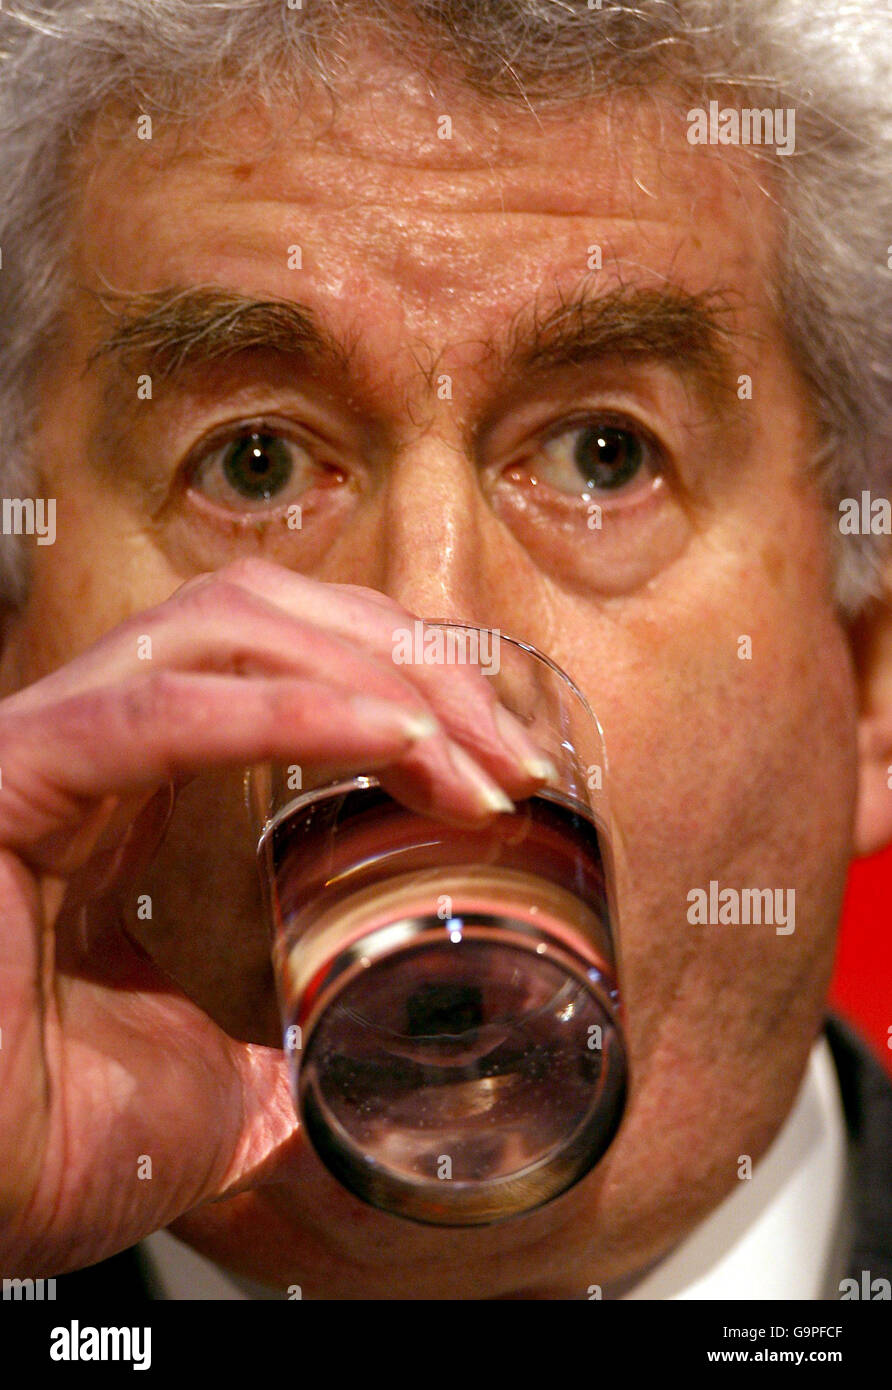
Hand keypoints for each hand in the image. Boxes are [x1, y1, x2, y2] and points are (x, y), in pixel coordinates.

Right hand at [0, 559, 548, 1273]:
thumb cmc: (43, 1152)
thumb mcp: (220, 1076)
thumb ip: (291, 1037)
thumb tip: (375, 1046)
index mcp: (134, 792)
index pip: (283, 663)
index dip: (407, 688)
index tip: (506, 773)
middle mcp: (94, 746)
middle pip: (271, 617)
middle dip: (412, 666)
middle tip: (510, 759)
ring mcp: (45, 749)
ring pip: (222, 627)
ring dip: (373, 676)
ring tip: (469, 762)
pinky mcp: (7, 777)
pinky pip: (152, 711)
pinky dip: (284, 709)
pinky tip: (388, 739)